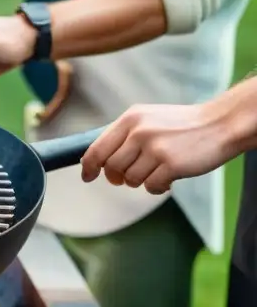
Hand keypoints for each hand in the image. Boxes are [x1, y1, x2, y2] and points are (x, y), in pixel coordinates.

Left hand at [80, 102, 238, 194]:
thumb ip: (124, 135)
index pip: (97, 148)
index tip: (87, 176)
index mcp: (129, 119)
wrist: (220, 124)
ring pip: (131, 179)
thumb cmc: (182, 125)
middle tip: (128, 178)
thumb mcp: (147, 119)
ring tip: (157, 171)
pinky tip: (169, 178)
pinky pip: (151, 187)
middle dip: (117, 177)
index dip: (89, 166)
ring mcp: (155, 148)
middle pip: (111, 167)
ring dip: (142, 181)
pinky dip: (158, 187)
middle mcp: (138, 132)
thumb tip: (99, 159)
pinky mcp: (171, 164)